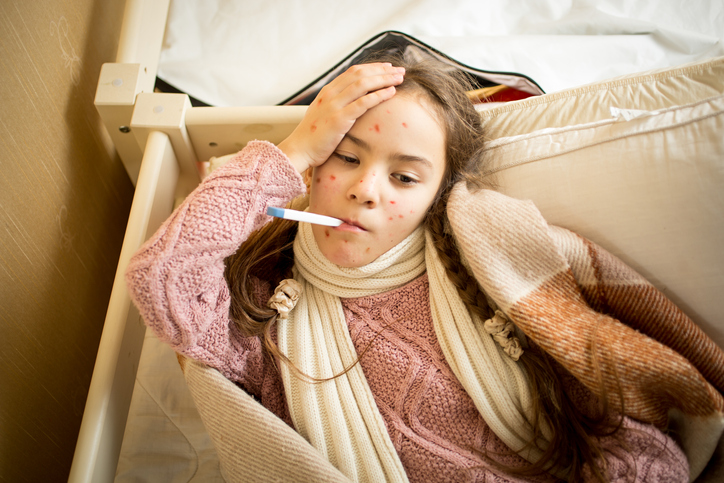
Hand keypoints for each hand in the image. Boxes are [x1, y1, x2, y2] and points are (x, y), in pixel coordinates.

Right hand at [278, 63, 404, 173]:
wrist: (299, 150)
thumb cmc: (313, 137)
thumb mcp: (323, 115)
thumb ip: (336, 105)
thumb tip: (352, 103)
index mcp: (327, 91)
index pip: (353, 72)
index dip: (372, 67)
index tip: (388, 68)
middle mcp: (330, 94)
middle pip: (360, 74)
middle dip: (382, 70)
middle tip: (400, 71)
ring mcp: (334, 105)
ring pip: (363, 84)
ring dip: (384, 79)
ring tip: (399, 79)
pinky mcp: (339, 119)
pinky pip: (363, 103)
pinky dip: (379, 95)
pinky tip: (391, 92)